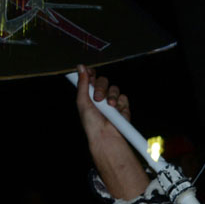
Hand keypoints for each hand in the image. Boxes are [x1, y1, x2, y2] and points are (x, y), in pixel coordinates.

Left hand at [75, 64, 149, 199]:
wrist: (105, 136)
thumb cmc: (91, 123)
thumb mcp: (82, 101)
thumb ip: (82, 84)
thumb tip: (80, 67)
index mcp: (89, 95)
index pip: (91, 78)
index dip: (91, 74)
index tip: (90, 74)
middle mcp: (100, 97)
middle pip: (103, 81)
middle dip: (101, 87)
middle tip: (98, 98)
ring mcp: (112, 102)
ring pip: (115, 89)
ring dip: (112, 96)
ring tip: (110, 106)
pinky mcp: (123, 107)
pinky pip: (124, 98)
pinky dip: (121, 104)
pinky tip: (117, 112)